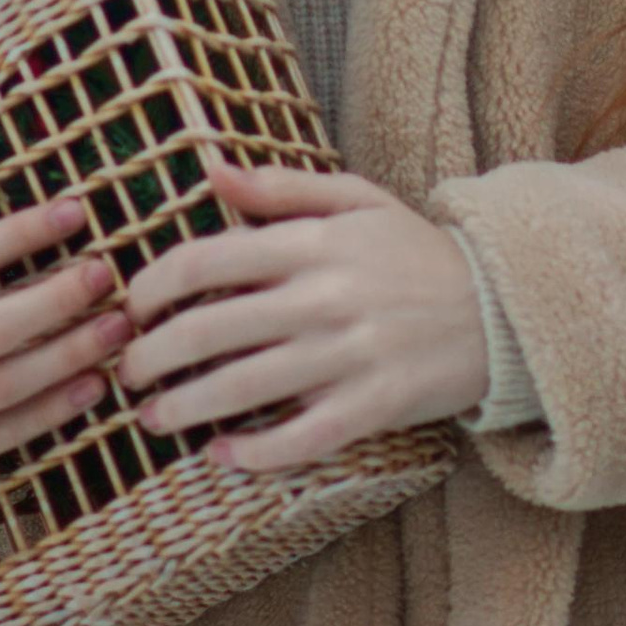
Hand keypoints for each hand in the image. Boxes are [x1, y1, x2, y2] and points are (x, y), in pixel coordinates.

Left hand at [117, 162, 486, 475]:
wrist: (500, 309)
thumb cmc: (415, 251)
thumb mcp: (356, 199)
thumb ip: (280, 187)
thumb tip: (209, 171)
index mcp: (312, 243)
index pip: (205, 259)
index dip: (152, 286)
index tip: (130, 306)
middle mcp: (322, 299)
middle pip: (208, 331)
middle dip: (150, 356)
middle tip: (125, 371)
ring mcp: (346, 357)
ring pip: (241, 389)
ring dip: (183, 408)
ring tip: (151, 418)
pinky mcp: (371, 408)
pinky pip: (298, 439)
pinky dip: (252, 453)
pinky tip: (220, 454)